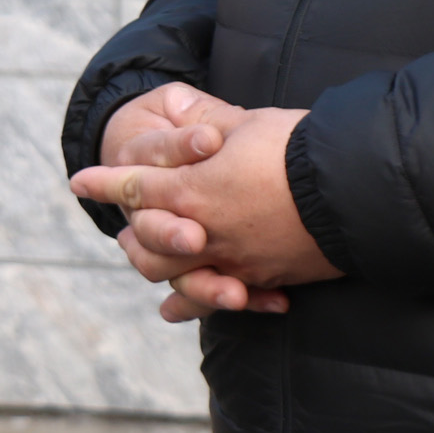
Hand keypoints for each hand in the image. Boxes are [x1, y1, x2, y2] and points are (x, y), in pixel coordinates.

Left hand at [75, 103, 340, 322]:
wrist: (354, 188)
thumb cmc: (297, 147)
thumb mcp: (245, 126)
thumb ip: (210, 131)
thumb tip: (195, 131)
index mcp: (193, 189)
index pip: (135, 186)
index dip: (104, 183)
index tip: (79, 181)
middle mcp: (205, 232)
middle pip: (146, 242)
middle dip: (131, 230)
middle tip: (121, 223)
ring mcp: (234, 260)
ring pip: (175, 275)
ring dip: (154, 266)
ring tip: (143, 257)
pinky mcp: (262, 277)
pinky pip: (217, 298)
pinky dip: (193, 302)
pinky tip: (177, 307)